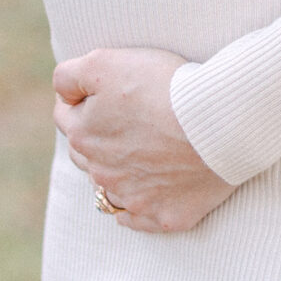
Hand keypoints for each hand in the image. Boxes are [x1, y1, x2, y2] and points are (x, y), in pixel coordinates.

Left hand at [54, 48, 233, 232]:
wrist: (219, 121)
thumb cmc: (164, 86)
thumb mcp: (105, 62)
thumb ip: (69, 76)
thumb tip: (62, 94)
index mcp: (83, 135)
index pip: (65, 115)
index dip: (82, 99)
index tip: (105, 91)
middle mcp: (100, 173)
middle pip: (85, 154)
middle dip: (96, 136)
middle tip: (126, 119)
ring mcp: (131, 199)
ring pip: (109, 187)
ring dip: (117, 172)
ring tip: (143, 151)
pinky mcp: (162, 216)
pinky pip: (136, 218)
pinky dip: (138, 205)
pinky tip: (150, 189)